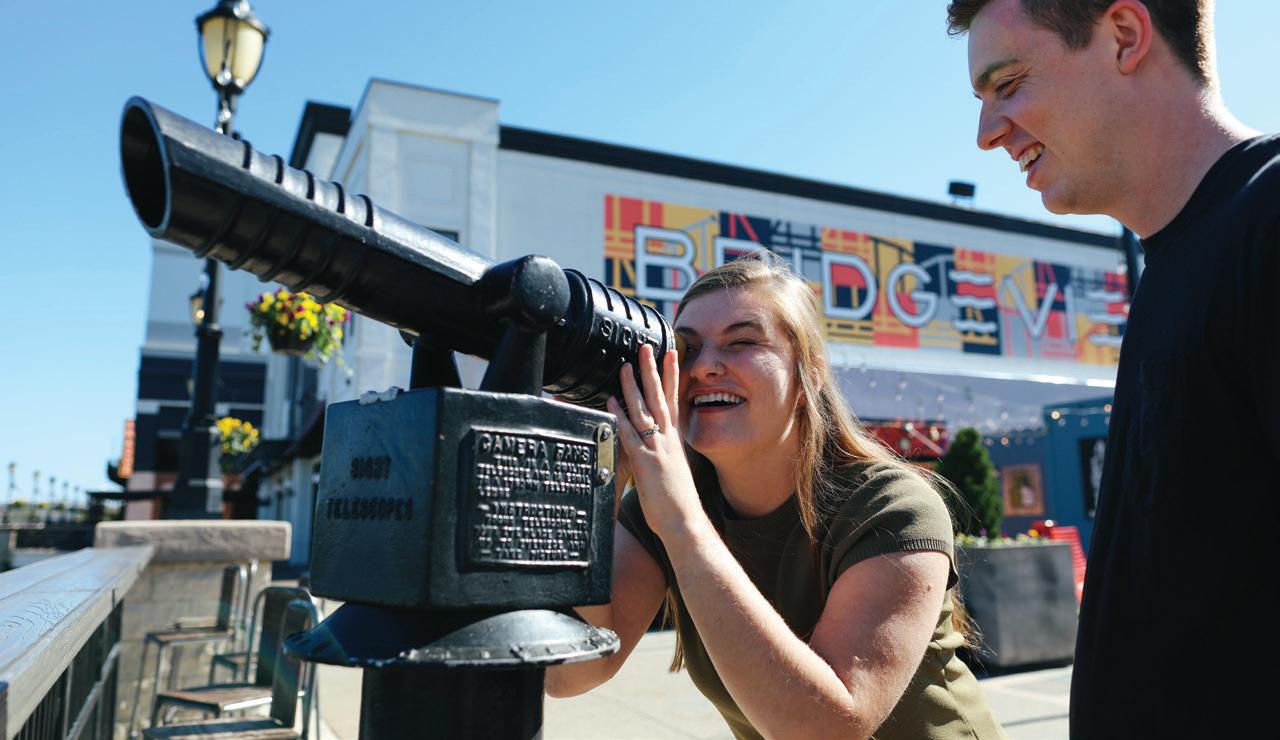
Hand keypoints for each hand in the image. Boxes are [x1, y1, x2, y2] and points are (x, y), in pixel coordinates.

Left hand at [606, 344, 703, 540]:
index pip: (674, 399)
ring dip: (633, 386)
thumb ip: (665, 455)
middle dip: (653, 370)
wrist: (685, 521)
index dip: (672, 375)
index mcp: (676, 440)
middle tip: (647, 347)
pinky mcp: (645, 462)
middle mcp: (668, 440)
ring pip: (644, 410)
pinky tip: (610, 402)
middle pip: (660, 397)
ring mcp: (657, 449)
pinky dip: (619, 416)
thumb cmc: (677, 502)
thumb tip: (657, 448)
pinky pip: (629, 434)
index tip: (671, 354)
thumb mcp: (673, 470)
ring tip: (624, 365)